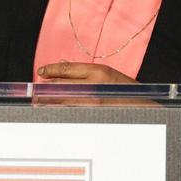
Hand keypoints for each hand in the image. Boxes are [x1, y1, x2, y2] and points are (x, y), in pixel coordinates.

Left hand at [34, 62, 153, 107]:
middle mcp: (94, 86)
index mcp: (99, 72)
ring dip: (49, 102)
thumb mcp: (108, 75)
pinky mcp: (92, 115)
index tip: (41, 72)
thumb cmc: (127, 91)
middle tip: (35, 93)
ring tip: (38, 104)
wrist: (144, 109)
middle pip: (61, 85)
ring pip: (63, 101)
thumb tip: (62, 64)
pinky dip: (59, 112)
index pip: (68, 69)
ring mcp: (93, 102)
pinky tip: (53, 113)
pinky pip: (71, 112)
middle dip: (46, 89)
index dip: (52, 70)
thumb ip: (84, 70)